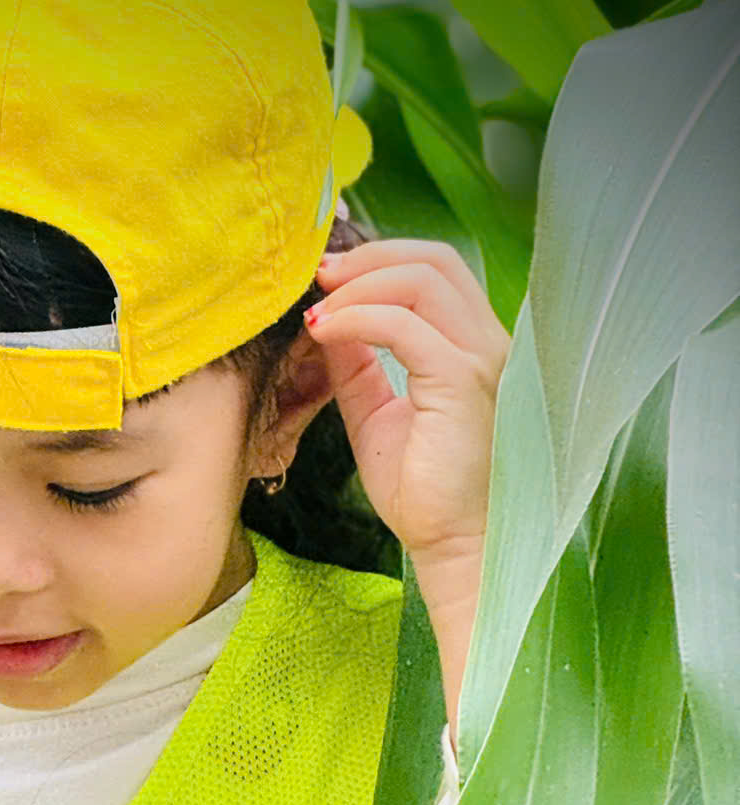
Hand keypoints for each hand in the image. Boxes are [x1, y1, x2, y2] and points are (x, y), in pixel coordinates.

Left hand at [305, 238, 509, 566]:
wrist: (454, 546)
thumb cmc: (422, 493)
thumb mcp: (376, 416)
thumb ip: (357, 368)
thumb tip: (326, 324)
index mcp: (472, 347)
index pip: (435, 274)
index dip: (380, 262)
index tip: (327, 279)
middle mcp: (488, 343)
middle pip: (434, 261)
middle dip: (369, 259)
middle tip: (317, 277)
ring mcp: (482, 359)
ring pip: (423, 281)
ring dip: (359, 285)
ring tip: (316, 309)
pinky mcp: (462, 382)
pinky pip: (405, 328)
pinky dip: (358, 319)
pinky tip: (323, 332)